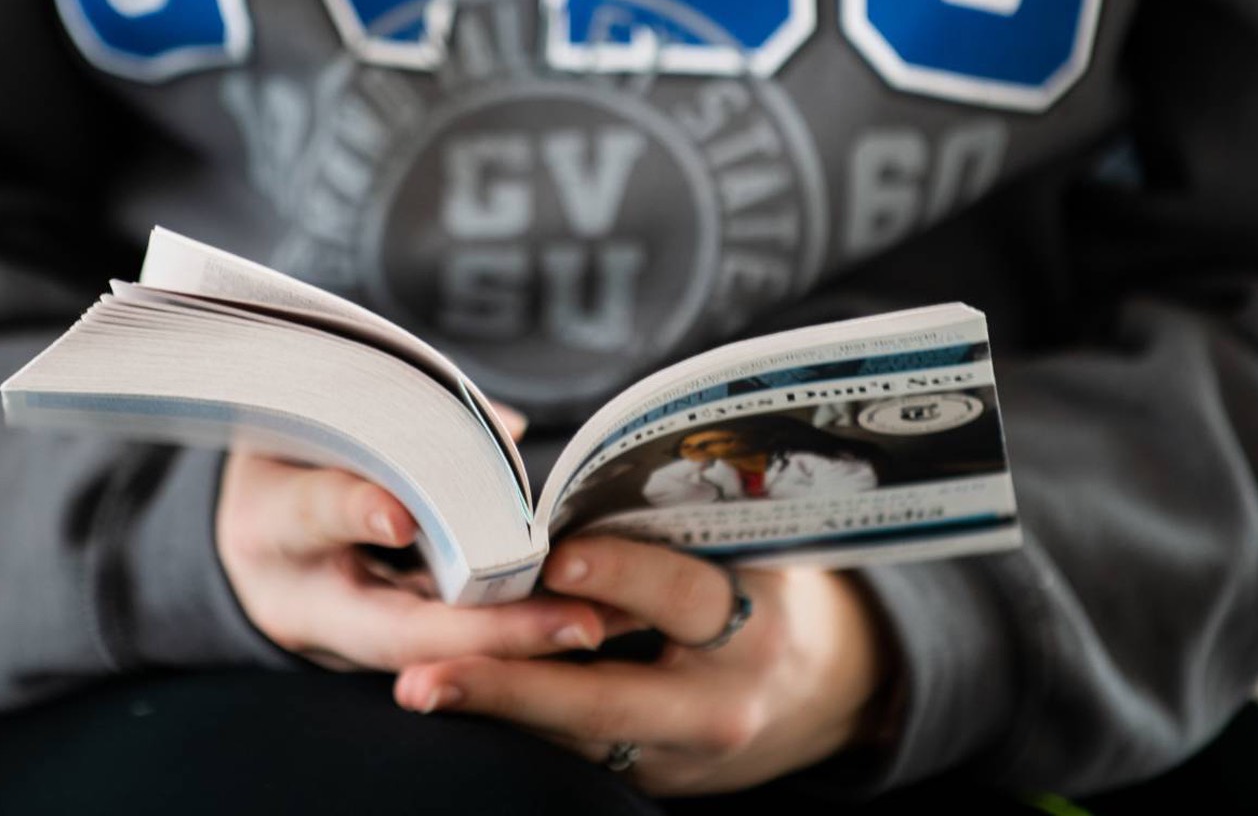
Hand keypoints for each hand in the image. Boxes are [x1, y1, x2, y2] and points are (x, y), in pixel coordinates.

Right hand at [216, 405, 608, 671]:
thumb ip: (395, 414)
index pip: (310, 513)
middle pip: (392, 630)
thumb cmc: (292, 448)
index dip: (354, 513)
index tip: (401, 519)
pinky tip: (575, 631)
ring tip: (590, 627)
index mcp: (266, 521)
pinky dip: (508, 646)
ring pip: (428, 657)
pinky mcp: (375, 659)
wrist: (253, 526)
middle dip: (484, 633)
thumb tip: (504, 428)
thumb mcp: (317, 416)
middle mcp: (300, 599)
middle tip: (571, 622)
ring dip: (513, 650)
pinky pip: (445, 658)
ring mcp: (337, 643)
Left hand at [392, 536, 892, 794]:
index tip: (551, 556)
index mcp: (756, 628)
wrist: (837, 690)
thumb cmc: (779, 590)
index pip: (680, 597)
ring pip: (578, 736)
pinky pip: (580, 751)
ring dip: (496, 709)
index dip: (618, 574)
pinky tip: (458, 696)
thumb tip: (591, 476)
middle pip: (604, 701)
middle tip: (423, 676)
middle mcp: (720, 704)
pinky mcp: (659, 782)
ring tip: (419, 687)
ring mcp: (685, 756)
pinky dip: (520, 720)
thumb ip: (685, 526)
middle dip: (510, 686)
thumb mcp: (756, 550)